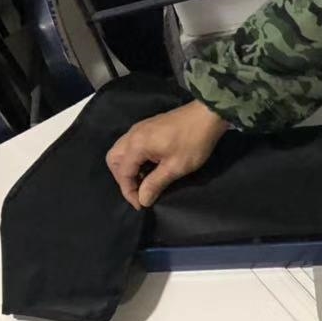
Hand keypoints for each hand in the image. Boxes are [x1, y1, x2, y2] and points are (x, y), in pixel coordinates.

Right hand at [106, 100, 229, 208]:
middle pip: (114, 160)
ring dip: (127, 169)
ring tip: (143, 182)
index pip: (123, 172)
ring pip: (121, 151)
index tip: (140, 205)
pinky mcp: (147, 127)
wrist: (207, 115)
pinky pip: (130, 145)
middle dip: (123, 179)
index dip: (129, 192)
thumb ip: (155, 184)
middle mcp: (132, 134)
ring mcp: (138, 129)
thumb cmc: (193, 142)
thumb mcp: (175, 167)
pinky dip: (133, 159)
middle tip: (137, 192)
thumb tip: (142, 199)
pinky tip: (147, 168)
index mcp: (136, 145)